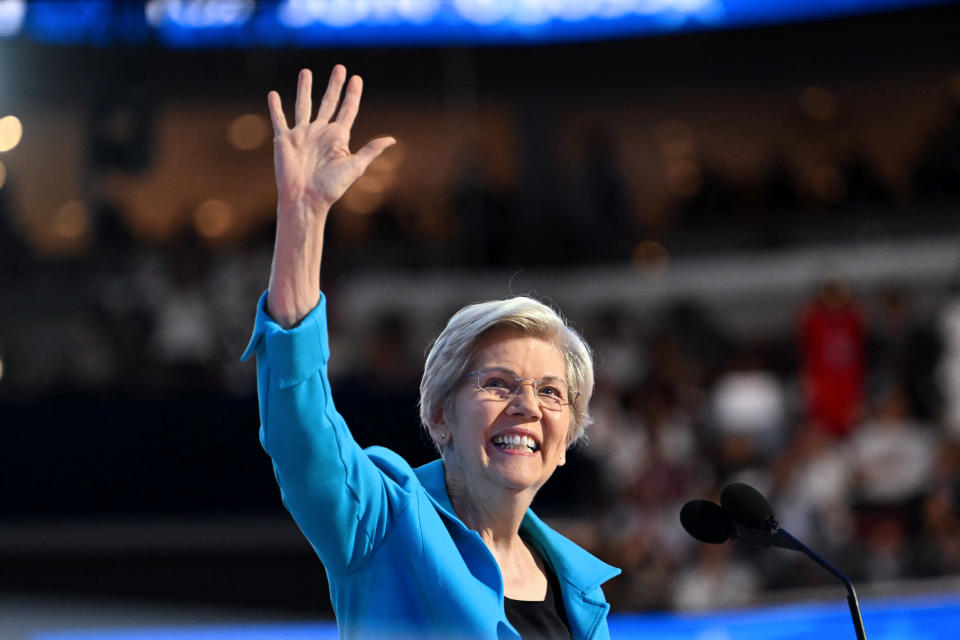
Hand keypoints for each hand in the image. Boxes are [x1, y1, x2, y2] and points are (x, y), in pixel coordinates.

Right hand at [267, 65, 394, 213]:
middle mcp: (321, 132)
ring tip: (306, 71)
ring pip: (303, 105)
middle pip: (328, 102)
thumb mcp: (354, 167)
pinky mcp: (284, 140)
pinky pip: (279, 119)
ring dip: (305, 88)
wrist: (306, 199)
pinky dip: (275, 107)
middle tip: (339, 68)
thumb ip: (370, 150)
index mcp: (338, 137)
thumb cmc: (331, 188)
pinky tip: (273, 94)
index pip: (347, 110)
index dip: (352, 94)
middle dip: (334, 85)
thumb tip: (392, 139)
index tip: (356, 78)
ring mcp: (302, 134)